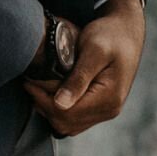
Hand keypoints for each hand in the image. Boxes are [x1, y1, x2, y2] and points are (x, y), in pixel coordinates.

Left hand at [27, 0, 144, 136]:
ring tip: (38, 86)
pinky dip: (59, 109)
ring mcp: (105, 111)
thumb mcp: (94, 50)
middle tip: (31, 82)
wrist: (126, 31)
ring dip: (49, 109)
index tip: (30, 81)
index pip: (67, 112)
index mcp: (109, 98)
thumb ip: (78, 77)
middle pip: (65, 122)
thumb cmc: (111, 35)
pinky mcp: (100, 108)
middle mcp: (109, 110)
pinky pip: (74, 119)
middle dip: (44, 104)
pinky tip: (51, 91)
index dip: (43, 99)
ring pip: (68, 125)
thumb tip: (60, 103)